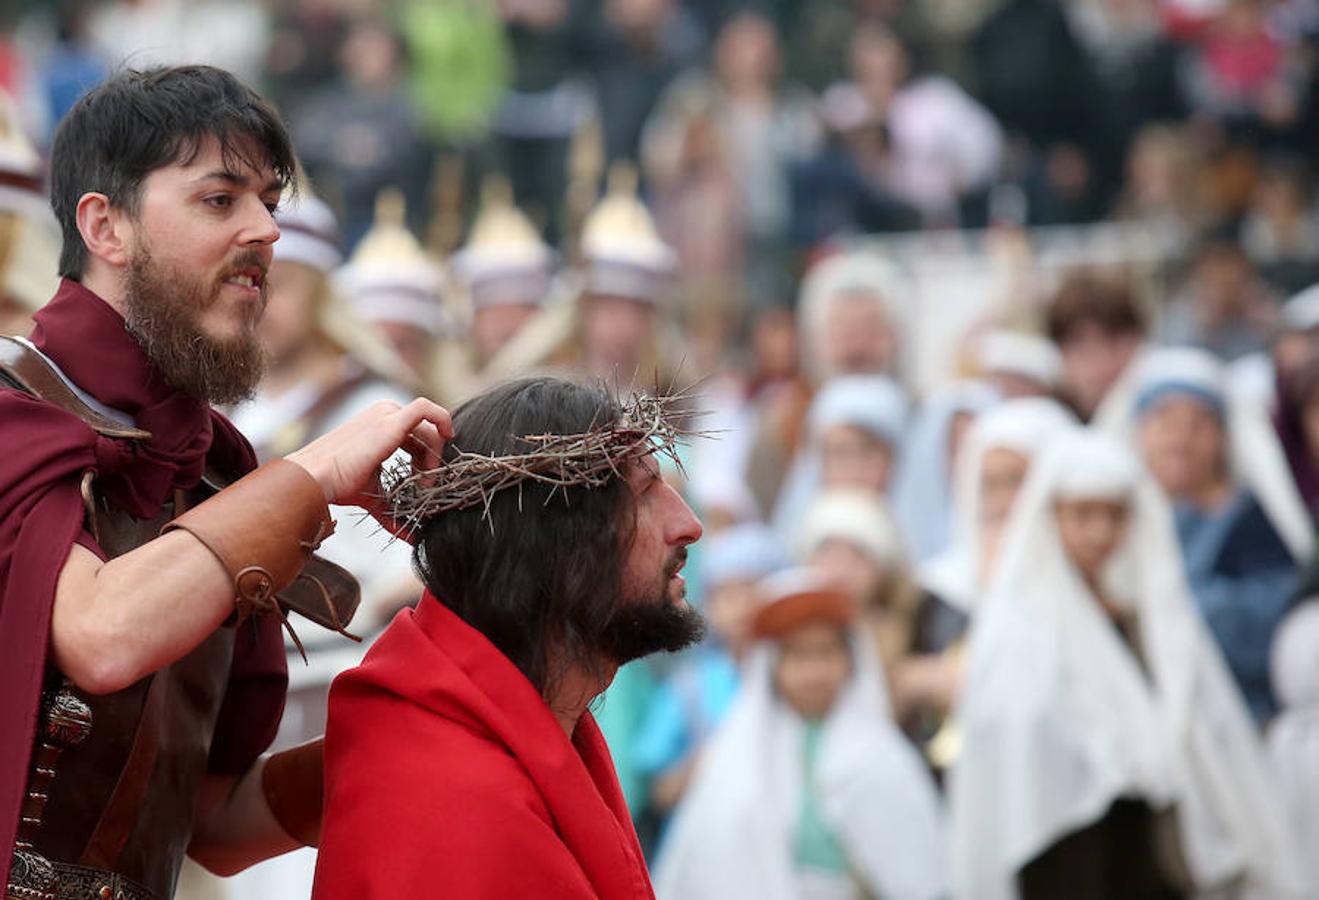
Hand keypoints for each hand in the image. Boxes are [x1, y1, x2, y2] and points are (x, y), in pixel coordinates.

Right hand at [285, 398, 451, 533]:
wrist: (314, 479)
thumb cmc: (338, 485)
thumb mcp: (374, 494)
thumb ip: (393, 509)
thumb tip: (410, 537)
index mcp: (380, 425)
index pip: (416, 436)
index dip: (427, 460)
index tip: (425, 484)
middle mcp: (384, 414)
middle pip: (426, 433)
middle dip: (432, 460)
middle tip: (427, 488)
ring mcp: (386, 414)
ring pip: (429, 427)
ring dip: (434, 456)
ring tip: (425, 483)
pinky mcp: (389, 420)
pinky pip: (425, 409)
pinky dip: (442, 420)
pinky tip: (448, 437)